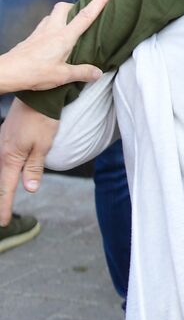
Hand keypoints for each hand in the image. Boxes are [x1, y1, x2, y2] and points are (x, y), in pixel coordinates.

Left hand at [0, 0, 110, 94]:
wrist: (6, 72)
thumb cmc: (34, 72)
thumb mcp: (62, 76)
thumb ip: (82, 72)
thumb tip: (98, 72)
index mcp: (64, 36)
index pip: (86, 15)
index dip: (99, 0)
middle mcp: (52, 29)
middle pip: (64, 7)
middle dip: (74, 5)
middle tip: (82, 13)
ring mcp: (39, 32)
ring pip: (52, 15)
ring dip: (61, 15)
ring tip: (69, 27)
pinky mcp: (30, 38)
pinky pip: (43, 26)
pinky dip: (51, 27)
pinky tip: (52, 40)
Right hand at [0, 98, 61, 224]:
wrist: (38, 97)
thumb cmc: (43, 120)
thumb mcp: (43, 146)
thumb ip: (34, 168)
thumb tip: (28, 190)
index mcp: (10, 158)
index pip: (6, 189)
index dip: (5, 206)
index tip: (4, 222)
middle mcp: (1, 153)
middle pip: (1, 182)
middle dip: (2, 200)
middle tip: (3, 218)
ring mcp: (2, 144)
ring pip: (1, 170)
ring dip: (3, 186)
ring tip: (4, 201)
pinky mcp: (6, 138)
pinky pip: (2, 160)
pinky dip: (4, 172)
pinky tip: (7, 175)